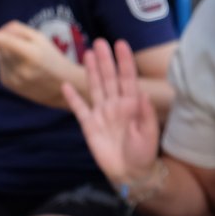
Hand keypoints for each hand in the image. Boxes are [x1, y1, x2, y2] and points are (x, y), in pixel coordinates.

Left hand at [0, 20, 79, 108]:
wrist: (62, 88)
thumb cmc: (52, 58)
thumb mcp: (42, 39)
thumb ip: (18, 30)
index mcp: (34, 55)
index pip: (9, 42)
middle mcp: (22, 69)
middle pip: (2, 45)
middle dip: (9, 41)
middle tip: (27, 48)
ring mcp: (14, 79)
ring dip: (8, 52)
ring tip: (27, 61)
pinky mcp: (8, 83)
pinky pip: (0, 65)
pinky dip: (7, 63)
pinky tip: (22, 68)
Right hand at [63, 38, 160, 185]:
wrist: (130, 173)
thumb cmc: (144, 154)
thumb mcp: (149, 134)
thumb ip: (145, 114)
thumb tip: (141, 94)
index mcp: (132, 105)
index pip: (128, 78)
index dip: (124, 61)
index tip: (120, 44)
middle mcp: (116, 105)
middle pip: (109, 78)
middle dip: (105, 60)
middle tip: (99, 42)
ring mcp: (102, 113)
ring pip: (95, 87)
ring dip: (91, 71)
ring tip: (87, 54)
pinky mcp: (89, 125)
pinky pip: (79, 109)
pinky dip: (72, 98)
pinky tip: (65, 84)